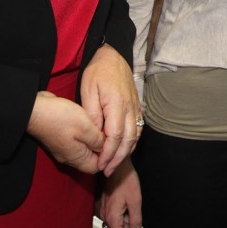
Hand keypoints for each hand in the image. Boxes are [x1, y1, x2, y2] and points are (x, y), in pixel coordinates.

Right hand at [26, 91, 103, 173]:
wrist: (34, 109)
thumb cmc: (60, 118)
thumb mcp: (86, 128)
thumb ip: (98, 140)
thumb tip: (107, 148)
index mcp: (76, 158)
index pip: (98, 167)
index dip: (108, 157)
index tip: (115, 142)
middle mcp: (69, 157)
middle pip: (90, 159)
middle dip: (101, 148)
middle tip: (109, 133)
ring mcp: (62, 148)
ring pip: (83, 149)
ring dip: (92, 140)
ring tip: (100, 127)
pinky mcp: (59, 139)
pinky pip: (76, 141)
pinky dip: (84, 135)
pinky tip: (87, 123)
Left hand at [80, 44, 141, 174]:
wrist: (114, 56)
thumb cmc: (98, 72)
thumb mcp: (88, 89)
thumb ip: (92, 112)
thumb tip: (94, 134)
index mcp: (117, 104)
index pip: (115, 136)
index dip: (108, 153)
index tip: (100, 165)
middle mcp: (130, 108)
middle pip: (128, 140)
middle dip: (117, 158)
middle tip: (106, 171)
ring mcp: (135, 108)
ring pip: (135, 136)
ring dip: (126, 153)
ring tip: (113, 164)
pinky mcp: (136, 107)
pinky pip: (138, 129)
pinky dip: (132, 143)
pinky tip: (123, 150)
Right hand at [97, 158, 145, 227]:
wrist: (118, 166)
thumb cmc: (125, 179)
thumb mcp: (135, 200)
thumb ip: (135, 219)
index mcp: (112, 216)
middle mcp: (106, 215)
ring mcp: (106, 210)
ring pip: (117, 226)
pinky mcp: (107, 205)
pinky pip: (115, 218)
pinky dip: (124, 221)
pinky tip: (133, 218)